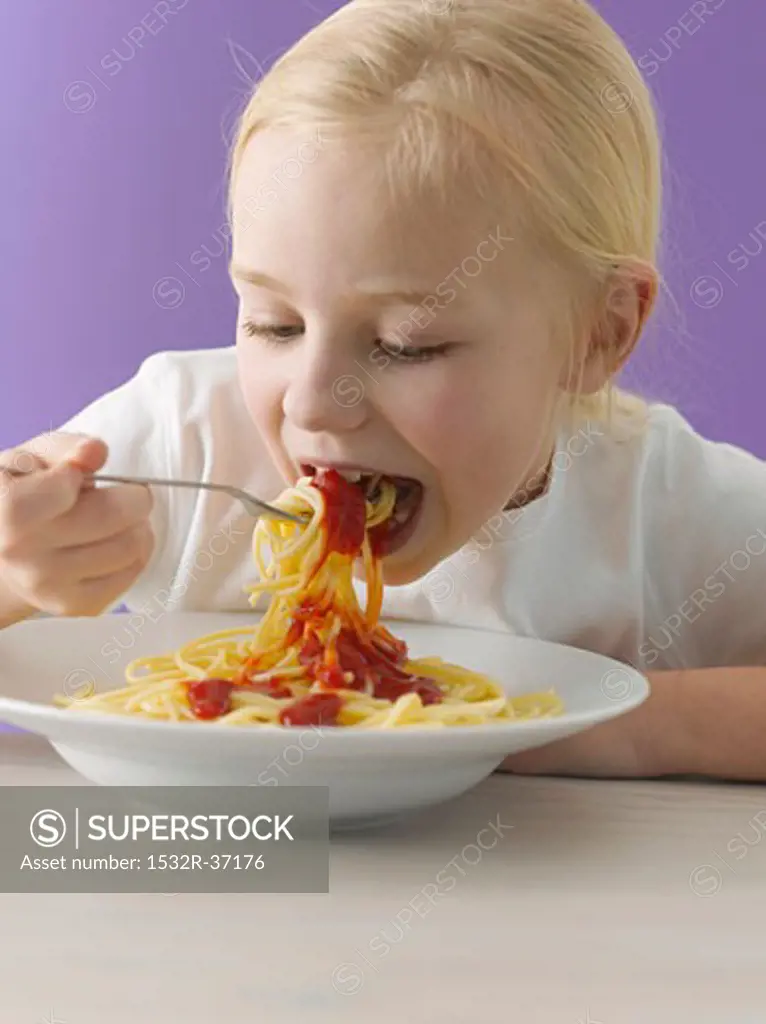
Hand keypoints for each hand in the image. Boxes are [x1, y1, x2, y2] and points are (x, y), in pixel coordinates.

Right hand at [0, 431, 153, 618]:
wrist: (1, 559)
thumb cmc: (18, 497)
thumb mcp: (28, 459)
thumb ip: (63, 448)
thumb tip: (95, 452)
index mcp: (8, 512)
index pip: (65, 487)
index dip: (81, 473)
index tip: (76, 475)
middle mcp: (25, 555)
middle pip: (114, 517)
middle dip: (132, 497)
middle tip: (125, 494)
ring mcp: (51, 586)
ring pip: (132, 546)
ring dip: (137, 526)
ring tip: (118, 519)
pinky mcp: (76, 606)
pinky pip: (132, 572)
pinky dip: (135, 552)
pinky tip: (114, 542)